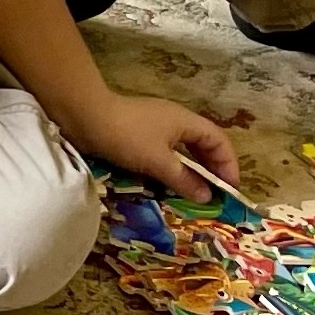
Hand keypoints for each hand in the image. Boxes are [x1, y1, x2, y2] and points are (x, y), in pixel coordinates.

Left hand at [78, 94, 239, 198]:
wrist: (84, 117)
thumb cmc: (126, 136)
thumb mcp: (158, 161)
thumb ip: (183, 179)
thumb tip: (206, 196)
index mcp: (187, 121)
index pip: (219, 142)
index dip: (228, 165)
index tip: (230, 190)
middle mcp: (176, 122)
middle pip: (203, 146)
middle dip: (210, 171)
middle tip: (214, 196)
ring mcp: (156, 128)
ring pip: (182, 152)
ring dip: (189, 172)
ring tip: (193, 195)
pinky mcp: (139, 136)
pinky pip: (164, 154)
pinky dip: (170, 170)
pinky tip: (167, 186)